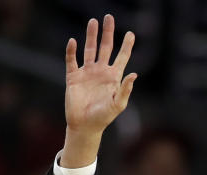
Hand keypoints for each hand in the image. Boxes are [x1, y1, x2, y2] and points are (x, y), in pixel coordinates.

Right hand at [61, 14, 136, 166]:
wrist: (84, 126)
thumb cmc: (103, 118)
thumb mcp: (117, 105)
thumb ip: (125, 90)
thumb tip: (134, 74)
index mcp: (113, 77)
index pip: (121, 57)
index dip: (126, 46)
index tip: (131, 34)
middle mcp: (100, 72)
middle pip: (105, 48)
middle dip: (107, 33)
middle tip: (109, 18)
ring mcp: (87, 73)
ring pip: (89, 49)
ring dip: (91, 36)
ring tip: (93, 22)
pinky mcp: (73, 77)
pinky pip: (71, 61)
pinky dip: (72, 51)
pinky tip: (73, 42)